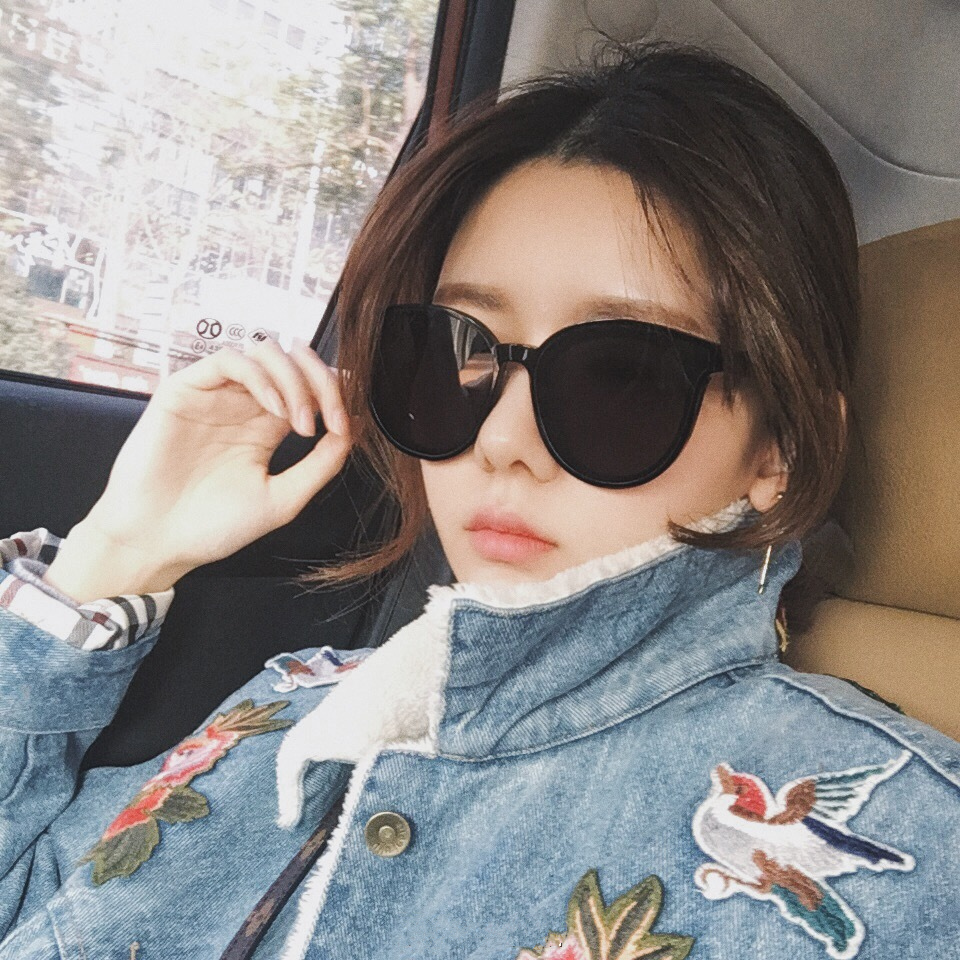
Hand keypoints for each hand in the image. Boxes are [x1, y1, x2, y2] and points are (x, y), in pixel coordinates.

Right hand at [45, 341, 352, 601]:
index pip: (310, 388)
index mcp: (268, 427)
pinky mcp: (184, 390)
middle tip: (331, 417)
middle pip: (294, 362)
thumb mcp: (283, 499)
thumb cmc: (213, 527)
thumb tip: (355, 429)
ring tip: (299, 423)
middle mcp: (244, 405)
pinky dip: (260, 377)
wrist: (158, 542)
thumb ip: (321, 464)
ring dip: (294, 380)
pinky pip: (228, 360)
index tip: (347, 423)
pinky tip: (274, 409)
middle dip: (322, 381)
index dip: (335, 394)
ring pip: (265, 353)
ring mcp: (215, 395)